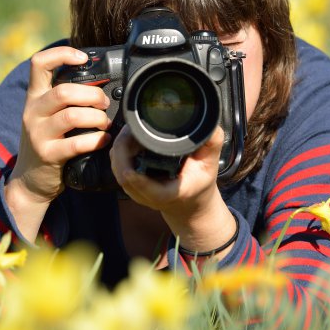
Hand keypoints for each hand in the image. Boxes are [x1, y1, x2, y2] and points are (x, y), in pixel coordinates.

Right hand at [8, 46, 111, 205]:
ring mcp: (38, 134)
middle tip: (104, 103)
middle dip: (92, 95)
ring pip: (72, 115)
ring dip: (97, 118)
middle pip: (63, 91)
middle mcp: (33, 112)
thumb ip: (65, 99)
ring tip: (105, 123)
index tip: (83, 58)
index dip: (61, 54)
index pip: (38, 63)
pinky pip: (76, 143)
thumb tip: (103, 83)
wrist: (29, 180)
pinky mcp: (47, 155)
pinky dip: (96, 140)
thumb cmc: (48, 142)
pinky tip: (104, 140)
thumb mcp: (47, 115)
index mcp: (34, 97)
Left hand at [109, 125, 236, 252]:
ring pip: (118, 167)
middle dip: (124, 148)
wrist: (189, 202)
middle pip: (124, 174)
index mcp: (168, 193)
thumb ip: (211, 145)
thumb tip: (212, 126)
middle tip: (134, 126)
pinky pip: (117, 164)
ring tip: (132, 129)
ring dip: (121, 147)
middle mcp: (147, 195)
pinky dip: (120, 150)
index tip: (131, 165)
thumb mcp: (210, 165)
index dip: (137, 178)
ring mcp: (136, 190)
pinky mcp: (129, 184)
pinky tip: (129, 137)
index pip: (147, 188)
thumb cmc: (198, 182)